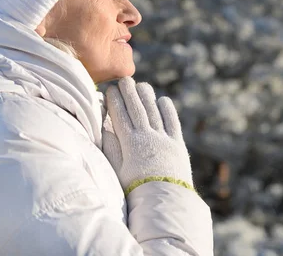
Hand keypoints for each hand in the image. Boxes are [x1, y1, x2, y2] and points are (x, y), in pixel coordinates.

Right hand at [102, 77, 192, 194]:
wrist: (163, 202)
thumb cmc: (135, 190)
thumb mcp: (117, 170)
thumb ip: (111, 147)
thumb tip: (104, 126)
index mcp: (130, 143)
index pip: (120, 115)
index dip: (115, 101)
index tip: (110, 89)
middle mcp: (148, 136)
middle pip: (137, 109)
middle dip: (129, 92)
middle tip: (124, 80)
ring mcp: (164, 139)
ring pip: (154, 111)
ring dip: (147, 96)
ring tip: (141, 85)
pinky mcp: (178, 145)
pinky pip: (172, 122)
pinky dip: (167, 109)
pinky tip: (162, 100)